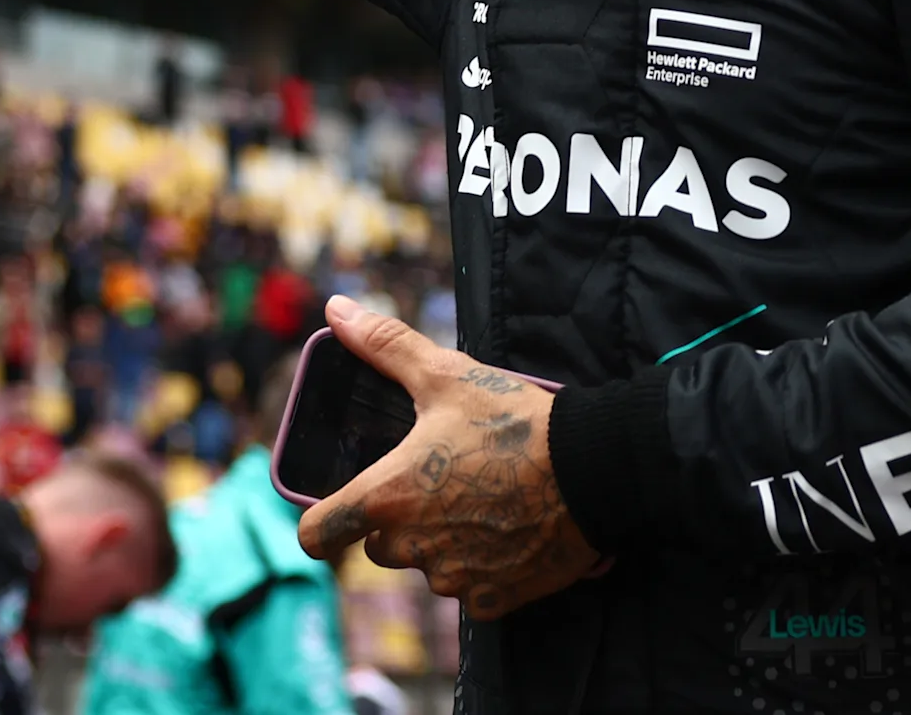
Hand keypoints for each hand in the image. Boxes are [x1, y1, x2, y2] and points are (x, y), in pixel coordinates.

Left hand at [294, 296, 604, 620]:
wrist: (592, 468)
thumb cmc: (513, 421)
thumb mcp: (445, 374)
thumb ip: (385, 347)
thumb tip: (338, 311)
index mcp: (388, 496)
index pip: (318, 534)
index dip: (321, 523)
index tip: (335, 513)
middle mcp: (412, 546)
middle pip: (380, 545)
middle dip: (400, 518)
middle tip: (439, 482)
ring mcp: (454, 578)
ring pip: (429, 566)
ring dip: (443, 543)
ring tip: (483, 500)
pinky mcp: (493, 599)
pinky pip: (472, 590)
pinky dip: (484, 567)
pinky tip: (509, 532)